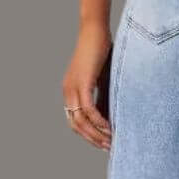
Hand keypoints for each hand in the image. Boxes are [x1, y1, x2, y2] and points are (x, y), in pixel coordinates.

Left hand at [62, 22, 111, 149]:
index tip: (103, 143)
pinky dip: (98, 120)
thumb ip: (103, 98)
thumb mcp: (102, 80)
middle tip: (108, 147)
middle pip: (76, 125)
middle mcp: (68, 92)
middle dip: (92, 139)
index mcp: (70, 92)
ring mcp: (73, 88)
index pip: (74, 122)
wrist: (95, 31)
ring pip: (81, 120)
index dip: (88, 136)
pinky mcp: (82, 83)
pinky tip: (109, 127)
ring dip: (96, 133)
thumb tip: (110, 116)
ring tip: (111, 141)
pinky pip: (88, 109)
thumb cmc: (101, 53)